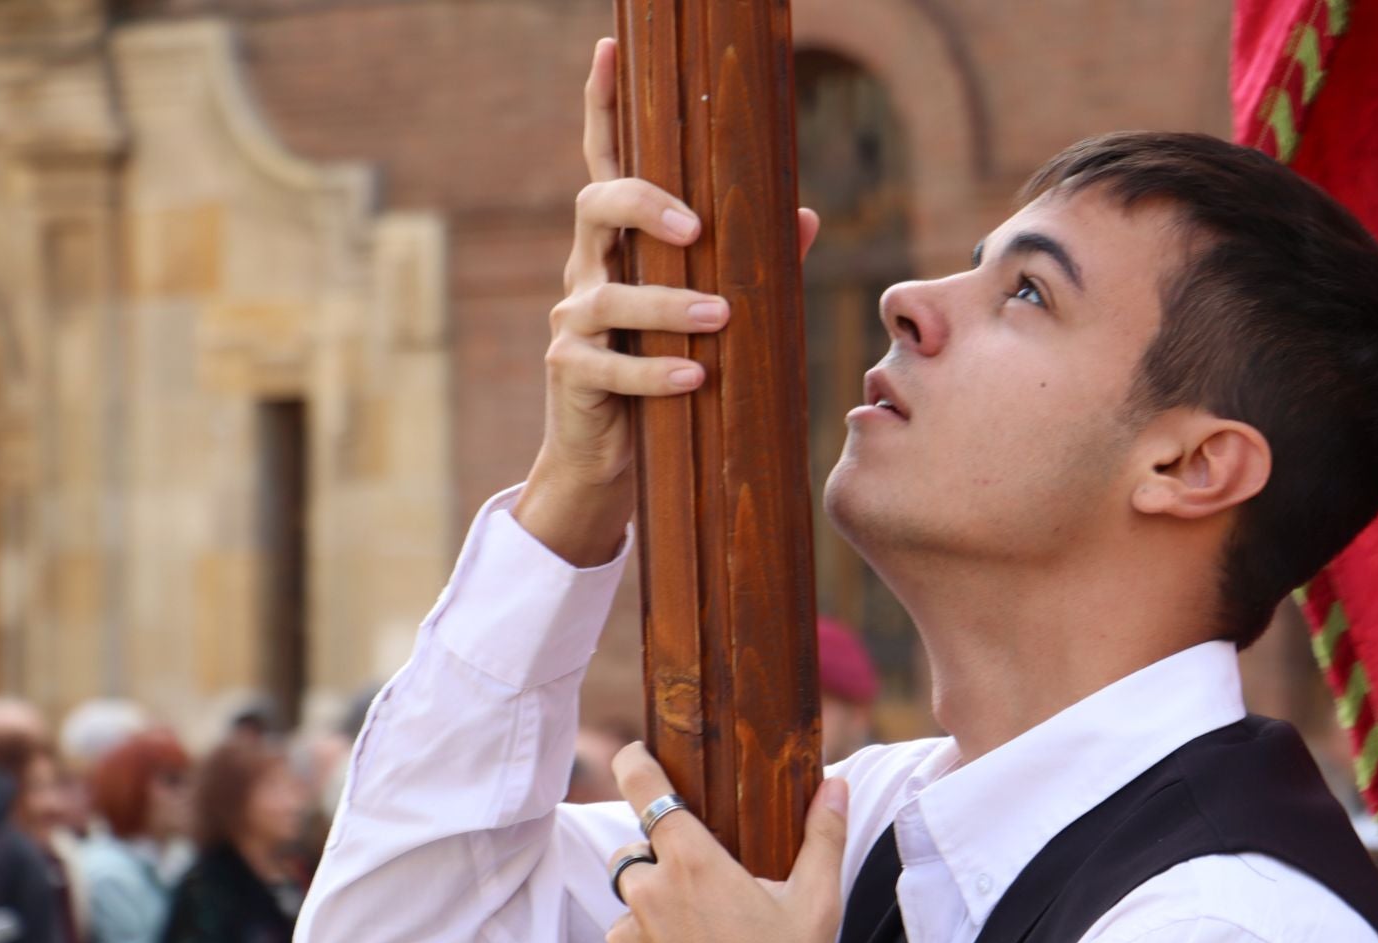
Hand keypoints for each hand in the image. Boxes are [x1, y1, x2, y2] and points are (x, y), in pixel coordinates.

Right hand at [515, 36, 821, 566]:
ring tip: (720, 315)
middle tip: (696, 225)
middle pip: (595, 205)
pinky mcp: (571, 371)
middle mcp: (587, 270)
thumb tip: (806, 216)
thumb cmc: (665, 372)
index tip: (608, 51)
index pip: (605, 163)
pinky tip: (694, 377)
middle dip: (643, 202)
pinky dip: (654, 369)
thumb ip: (752, 265)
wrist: (610, 456)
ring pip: (608, 293)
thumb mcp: (709, 316)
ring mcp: (573, 320)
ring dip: (668, 301)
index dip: (602, 107)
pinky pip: (609, 364)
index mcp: (619, 245)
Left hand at [593, 744, 848, 942]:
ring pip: (629, 912)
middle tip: (702, 903)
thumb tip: (835, 783)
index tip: (633, 756)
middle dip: (659, 869)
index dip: (635, 765)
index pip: (646, 790)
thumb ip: (822, 838)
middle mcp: (649, 893)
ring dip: (654, 923)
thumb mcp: (817, 908)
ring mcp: (624, 940)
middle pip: (634, 857)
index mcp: (694, 863)